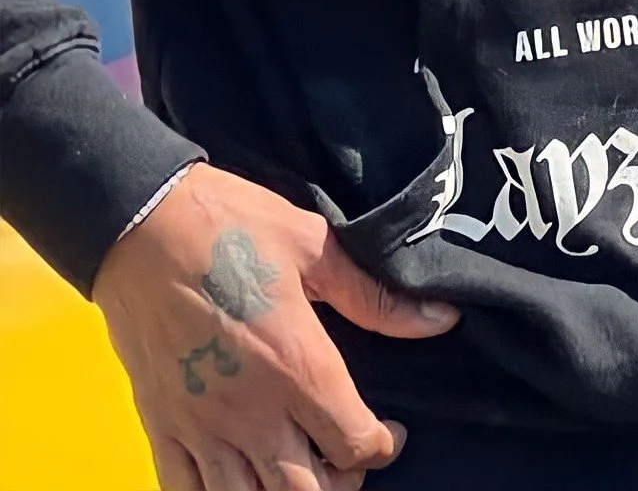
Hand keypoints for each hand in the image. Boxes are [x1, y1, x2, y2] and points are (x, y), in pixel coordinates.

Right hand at [92, 161, 459, 490]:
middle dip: (340, 482)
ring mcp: (199, 426)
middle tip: (349, 454)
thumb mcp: (315, 246)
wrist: (142, 224)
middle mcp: (250, 410)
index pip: (352, 443)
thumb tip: (442, 318)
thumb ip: (375, 296)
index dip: (382, 447)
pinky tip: (240, 478)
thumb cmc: (232, 227)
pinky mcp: (160, 427)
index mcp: (296, 363)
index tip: (390, 431)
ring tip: (302, 468)